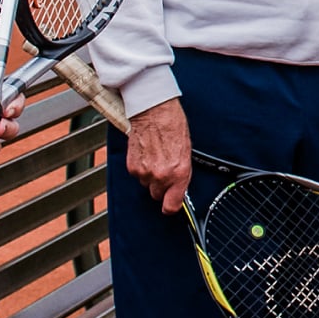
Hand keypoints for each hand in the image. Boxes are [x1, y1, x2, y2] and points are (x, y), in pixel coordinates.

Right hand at [129, 95, 195, 215]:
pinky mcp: (132, 166)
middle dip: (161, 187)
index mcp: (179, 173)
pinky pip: (137, 175)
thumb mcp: (186, 152)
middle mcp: (161, 175)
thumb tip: (178, 186)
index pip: (171, 205)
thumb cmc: (172, 124)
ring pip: (146, 184)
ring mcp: (144, 172)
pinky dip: (140, 167)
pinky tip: (146, 153)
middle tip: (164, 171)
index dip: (171, 206)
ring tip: (155, 157)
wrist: (153, 111)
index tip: (171, 204)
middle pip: (157, 195)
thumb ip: (181, 173)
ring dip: (150, 175)